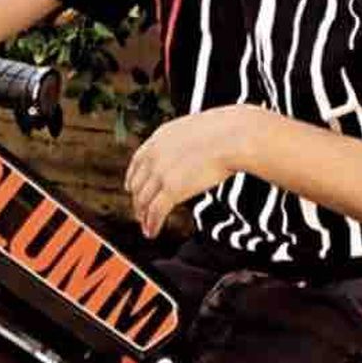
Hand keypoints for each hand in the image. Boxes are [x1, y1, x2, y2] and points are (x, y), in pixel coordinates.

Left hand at [124, 104, 262, 238]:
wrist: (231, 137)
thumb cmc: (225, 132)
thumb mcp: (195, 130)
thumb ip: (185, 143)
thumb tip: (195, 150)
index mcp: (159, 138)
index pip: (137, 161)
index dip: (132, 178)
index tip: (130, 188)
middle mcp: (154, 155)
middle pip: (138, 183)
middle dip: (137, 201)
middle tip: (139, 213)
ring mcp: (161, 172)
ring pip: (144, 200)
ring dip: (143, 216)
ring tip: (146, 227)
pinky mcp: (172, 189)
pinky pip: (156, 211)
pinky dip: (152, 224)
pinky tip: (152, 232)